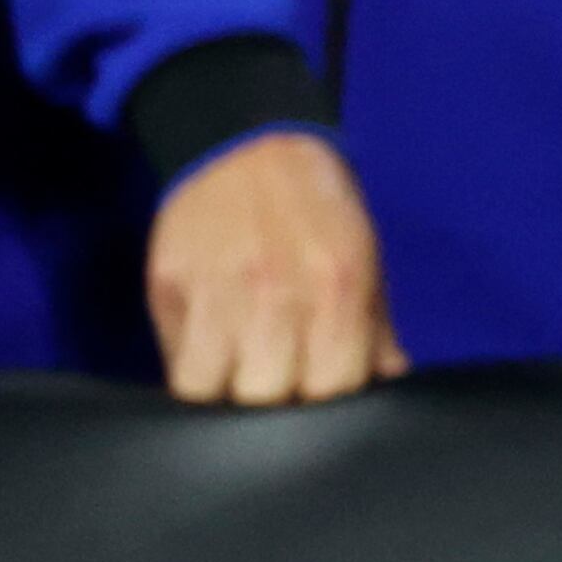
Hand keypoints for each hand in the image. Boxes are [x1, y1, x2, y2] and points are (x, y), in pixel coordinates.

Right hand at [144, 129, 404, 406]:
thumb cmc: (319, 214)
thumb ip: (375, 332)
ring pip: (213, 392)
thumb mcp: (365, 263)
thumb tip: (390, 386)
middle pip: (269, 398)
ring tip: (241, 381)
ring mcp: (220, 292)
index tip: (319, 403)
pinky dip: (193, 377)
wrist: (251, 150)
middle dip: (276, 410)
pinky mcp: (171, 287)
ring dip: (227, 398)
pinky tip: (210, 366)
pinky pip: (176, 364)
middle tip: (278, 391)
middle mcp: (279, 294)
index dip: (325, 410)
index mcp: (338, 290)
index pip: (331, 389)